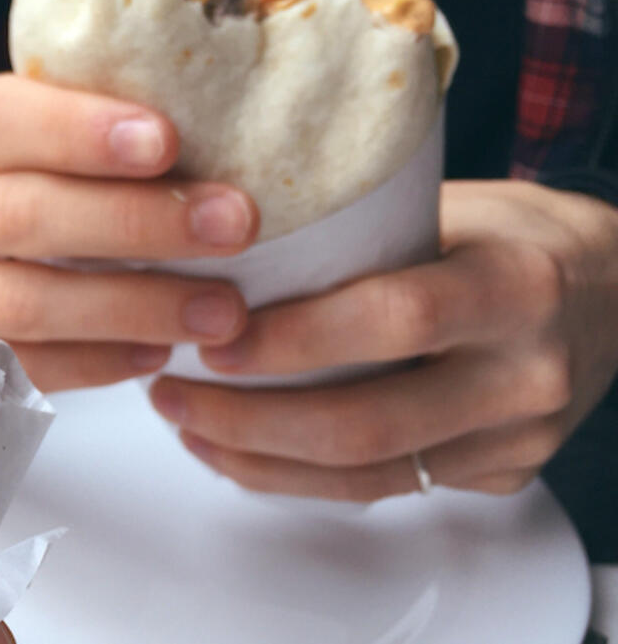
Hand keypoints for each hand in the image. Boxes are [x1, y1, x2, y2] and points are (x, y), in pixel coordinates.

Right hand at [0, 74, 256, 390]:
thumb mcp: (1, 131)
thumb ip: (65, 123)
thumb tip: (198, 117)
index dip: (74, 131)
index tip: (165, 141)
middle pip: (15, 217)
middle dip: (133, 221)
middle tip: (232, 224)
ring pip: (22, 302)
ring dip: (131, 306)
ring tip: (221, 310)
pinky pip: (19, 370)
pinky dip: (95, 362)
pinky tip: (158, 351)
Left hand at [149, 180, 617, 499]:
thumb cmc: (517, 235)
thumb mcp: (451, 204)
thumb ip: (360, 229)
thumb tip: (223, 237)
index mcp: (512, 285)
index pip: (392, 319)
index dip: (293, 338)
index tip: (213, 336)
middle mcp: (522, 373)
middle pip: (367, 423)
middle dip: (248, 418)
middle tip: (172, 389)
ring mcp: (515, 437)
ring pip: (365, 475)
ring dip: (256, 458)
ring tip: (187, 422)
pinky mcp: (498, 475)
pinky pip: (383, 491)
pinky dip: (296, 478)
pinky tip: (239, 453)